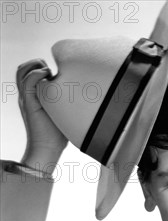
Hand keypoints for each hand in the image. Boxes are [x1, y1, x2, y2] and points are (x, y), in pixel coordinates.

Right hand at [17, 59, 67, 173]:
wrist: (48, 148)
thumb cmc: (58, 134)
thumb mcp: (63, 112)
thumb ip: (65, 100)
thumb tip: (82, 91)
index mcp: (32, 95)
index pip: (29, 72)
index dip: (41, 67)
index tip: (57, 74)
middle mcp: (26, 95)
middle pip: (22, 68)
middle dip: (36, 62)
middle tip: (51, 71)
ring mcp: (26, 98)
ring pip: (21, 71)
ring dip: (35, 66)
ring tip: (49, 74)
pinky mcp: (28, 103)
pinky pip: (27, 81)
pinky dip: (37, 74)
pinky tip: (49, 78)